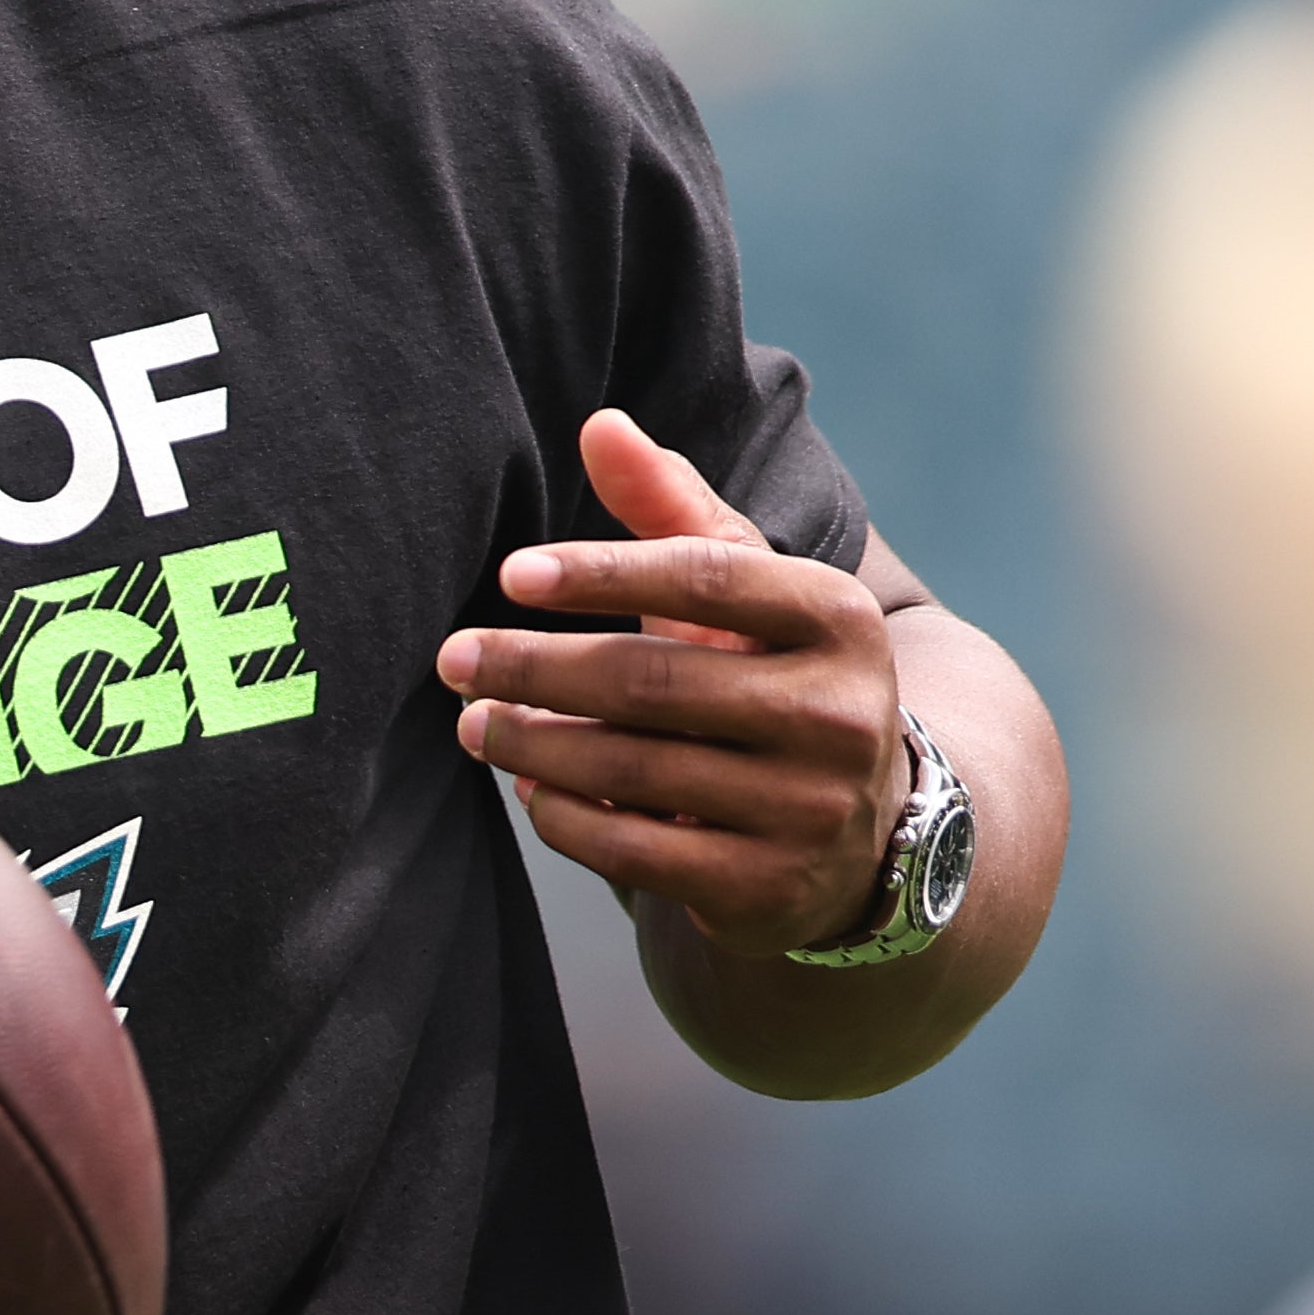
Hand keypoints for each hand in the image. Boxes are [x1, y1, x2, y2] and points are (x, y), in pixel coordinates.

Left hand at [434, 410, 909, 957]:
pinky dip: (564, 815)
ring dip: (531, 743)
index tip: (511, 575)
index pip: (705, 576)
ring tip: (473, 722)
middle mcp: (840, 715)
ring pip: (631, 767)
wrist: (857, 832)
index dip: (601, 572)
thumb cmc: (770, 676)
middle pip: (650, 679)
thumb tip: (600, 424)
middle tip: (455, 658)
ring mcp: (809, 810)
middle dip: (534, 666)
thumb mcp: (744, 591)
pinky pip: (633, 849)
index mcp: (840, 619)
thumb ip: (673, 508)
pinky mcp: (768, 889)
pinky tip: (528, 787)